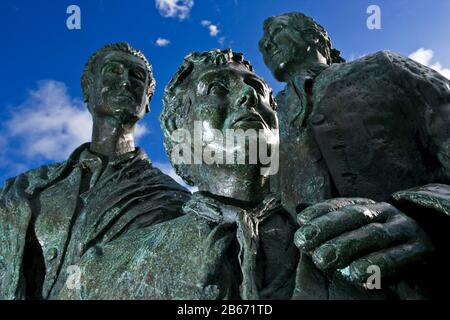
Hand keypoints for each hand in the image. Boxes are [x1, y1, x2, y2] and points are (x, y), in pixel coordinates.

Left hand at [294, 198, 432, 286]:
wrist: (425, 253)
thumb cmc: (382, 247)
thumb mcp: (357, 233)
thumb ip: (333, 228)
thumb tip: (301, 218)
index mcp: (370, 207)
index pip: (342, 205)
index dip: (320, 211)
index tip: (300, 220)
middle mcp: (387, 213)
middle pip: (354, 216)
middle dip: (326, 228)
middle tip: (303, 242)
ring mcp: (405, 229)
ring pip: (373, 235)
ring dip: (346, 246)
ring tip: (322, 259)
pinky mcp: (421, 249)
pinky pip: (397, 257)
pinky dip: (376, 265)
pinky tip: (356, 275)